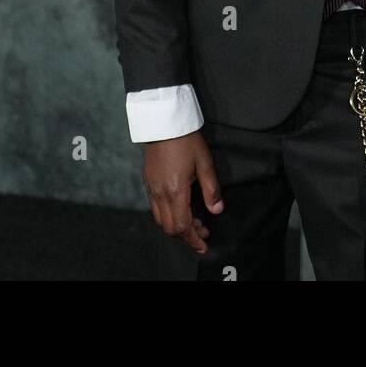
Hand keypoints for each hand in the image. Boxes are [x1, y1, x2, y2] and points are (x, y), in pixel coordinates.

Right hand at [142, 130, 223, 253]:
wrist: (164, 122)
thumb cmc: (186, 140)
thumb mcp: (205, 163)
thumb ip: (211, 189)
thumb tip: (217, 210)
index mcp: (175, 191)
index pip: (182, 226)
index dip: (194, 238)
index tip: (204, 244)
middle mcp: (160, 194)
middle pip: (170, 227)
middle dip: (186, 234)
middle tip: (203, 230)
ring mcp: (152, 188)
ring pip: (161, 219)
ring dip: (176, 225)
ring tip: (194, 220)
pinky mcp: (148, 182)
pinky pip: (155, 208)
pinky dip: (167, 215)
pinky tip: (180, 207)